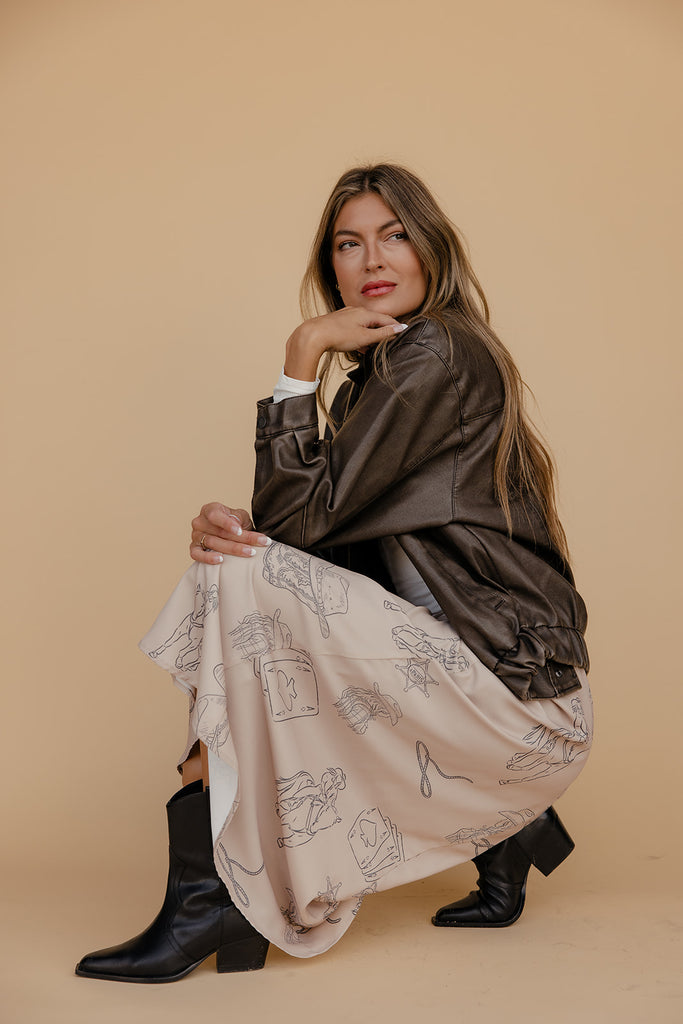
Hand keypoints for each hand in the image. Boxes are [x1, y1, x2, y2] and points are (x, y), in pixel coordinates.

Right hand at [190, 503, 271, 563]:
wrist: (229, 534)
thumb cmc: (235, 524)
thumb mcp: (240, 517)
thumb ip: (238, 518)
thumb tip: (236, 524)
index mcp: (210, 510)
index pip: (215, 515)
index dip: (227, 523)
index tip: (240, 531)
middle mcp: (200, 522)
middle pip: (219, 532)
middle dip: (242, 538)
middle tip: (260, 543)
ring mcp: (195, 536)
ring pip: (213, 544)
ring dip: (233, 549)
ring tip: (250, 552)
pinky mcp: (194, 549)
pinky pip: (197, 555)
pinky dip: (207, 558)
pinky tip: (221, 560)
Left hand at [284, 306, 407, 379]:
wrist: (313, 336)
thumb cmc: (338, 335)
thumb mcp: (365, 337)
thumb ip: (383, 334)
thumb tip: (401, 328)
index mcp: (365, 313)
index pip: (387, 319)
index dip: (396, 327)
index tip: (403, 333)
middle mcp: (356, 311)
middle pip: (375, 321)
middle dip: (383, 332)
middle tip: (389, 343)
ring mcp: (346, 316)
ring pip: (364, 326)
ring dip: (370, 336)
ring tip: (374, 348)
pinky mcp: (337, 323)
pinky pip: (354, 329)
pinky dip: (360, 337)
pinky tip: (358, 347)